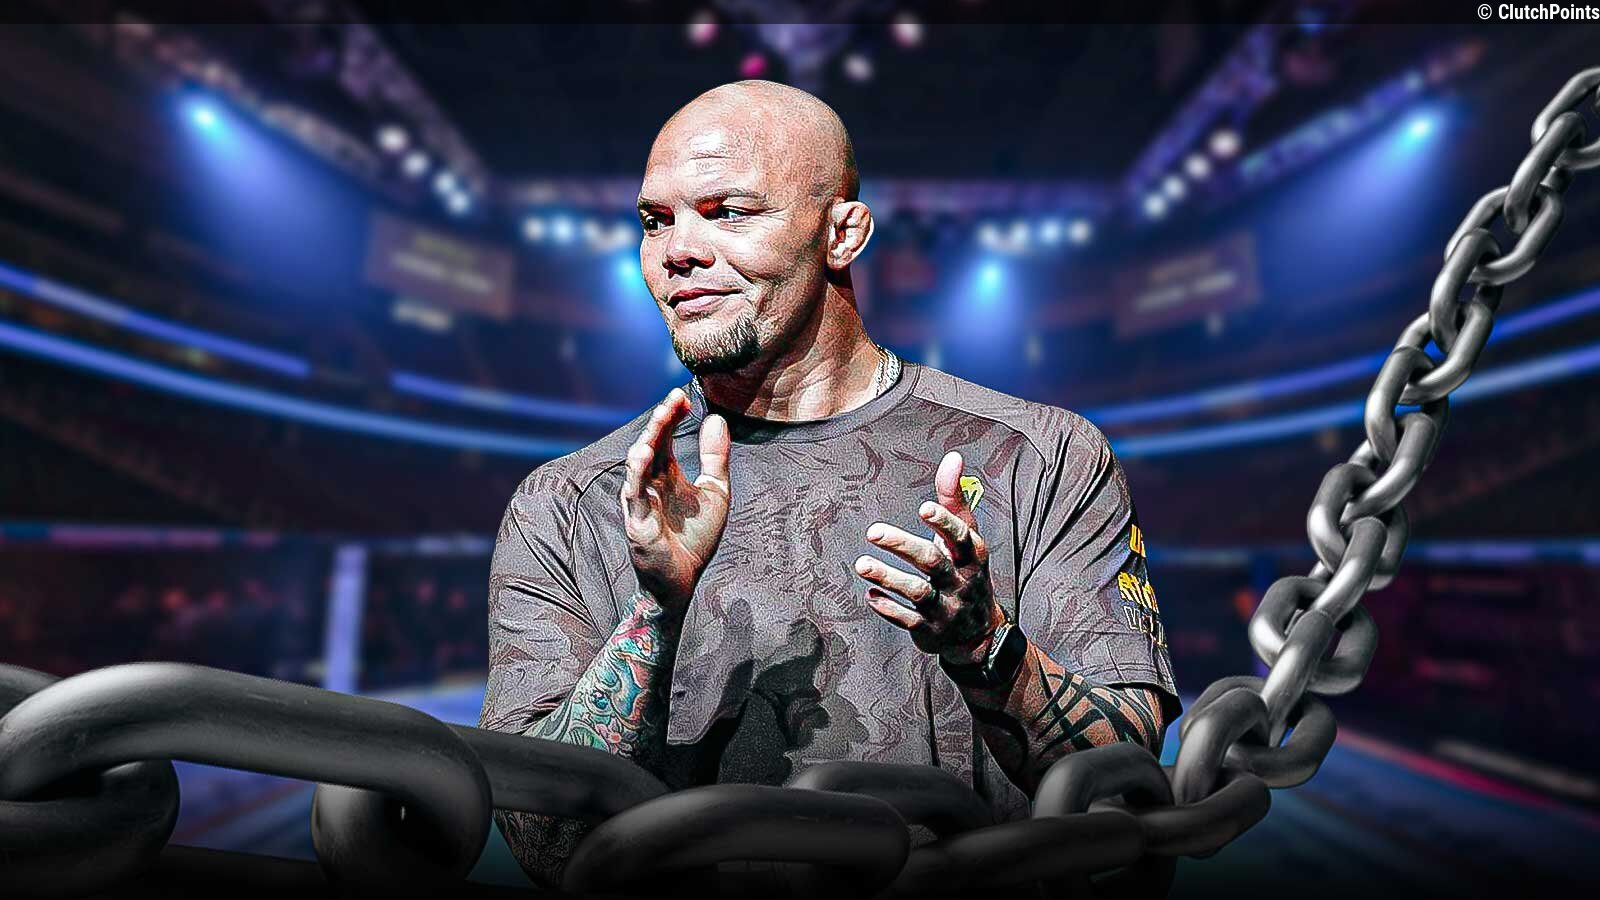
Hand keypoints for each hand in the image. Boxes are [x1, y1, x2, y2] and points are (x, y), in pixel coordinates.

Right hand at [619, 388, 731, 610]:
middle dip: (660, 420)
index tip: (684, 396)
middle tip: (673, 400)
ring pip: (637, 464)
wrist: (684, 579)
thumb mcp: (715, 491)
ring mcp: (641, 501)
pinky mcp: (636, 522)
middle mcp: (650, 483)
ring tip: (660, 417)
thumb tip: (715, 418)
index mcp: (667, 474)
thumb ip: (715, 457)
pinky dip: (637, 474)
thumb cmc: (695, 538)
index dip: (672, 415)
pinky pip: (633, 494)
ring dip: (647, 439)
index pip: (665, 436)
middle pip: (651, 443)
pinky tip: (643, 455)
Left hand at [855, 451, 1004, 664]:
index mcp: (972, 556)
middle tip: (873, 531)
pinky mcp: (929, 629)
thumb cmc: (965, 571)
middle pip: (932, 562)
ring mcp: (946, 608)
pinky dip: (888, 608)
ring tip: (862, 565)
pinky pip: (907, 620)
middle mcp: (961, 582)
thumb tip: (953, 458)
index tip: (924, 508)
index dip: (944, 523)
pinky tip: (870, 595)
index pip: (961, 537)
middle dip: (903, 546)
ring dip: (888, 578)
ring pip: (917, 593)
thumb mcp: (966, 536)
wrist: (978, 632)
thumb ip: (955, 498)